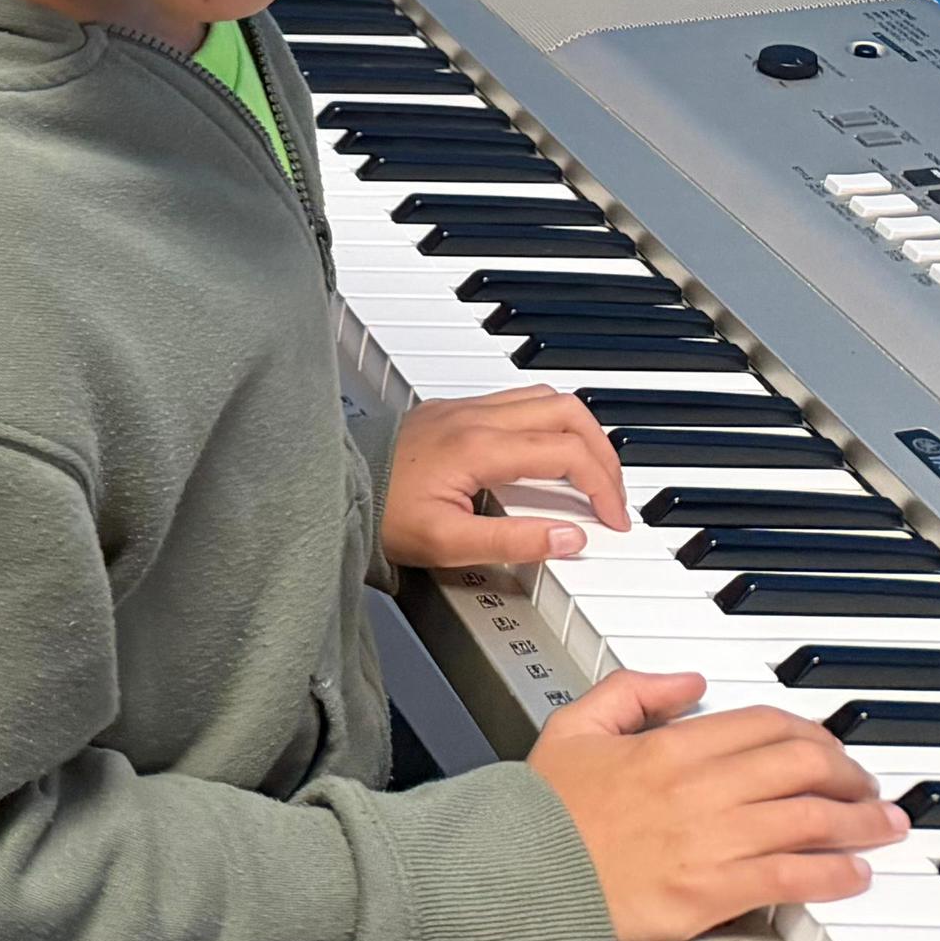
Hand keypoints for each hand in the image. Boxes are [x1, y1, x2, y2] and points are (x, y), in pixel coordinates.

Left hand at [380, 385, 627, 569]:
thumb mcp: (446, 543)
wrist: (327, 487)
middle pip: (567, 410)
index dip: (603, 487)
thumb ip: (514, 542)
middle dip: (602, 450)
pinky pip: (517, 402)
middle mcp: (475, 416)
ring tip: (589, 472)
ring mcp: (462, 408)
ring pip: (544, 397)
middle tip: (612, 492)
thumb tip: (571, 538)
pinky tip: (545, 454)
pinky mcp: (451, 411)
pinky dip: (548, 423)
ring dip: (577, 430)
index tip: (612, 520)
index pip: (568, 452)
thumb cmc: (378, 515)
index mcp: (479, 446)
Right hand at [529, 668, 899, 940]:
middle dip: (849, 775)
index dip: (810, 735)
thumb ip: (629, 692)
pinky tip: (855, 873)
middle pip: (802, 767)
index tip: (827, 750)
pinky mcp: (711, 890)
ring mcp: (708, 839)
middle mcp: (696, 787)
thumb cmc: (539, 813)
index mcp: (665, 746)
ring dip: (861, 823)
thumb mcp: (571, 728)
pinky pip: (793, 876)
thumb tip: (688, 679)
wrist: (515, 875)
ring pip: (810, 819)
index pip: (763, 725)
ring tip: (882, 828)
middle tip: (867, 788)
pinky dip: (835, 873)